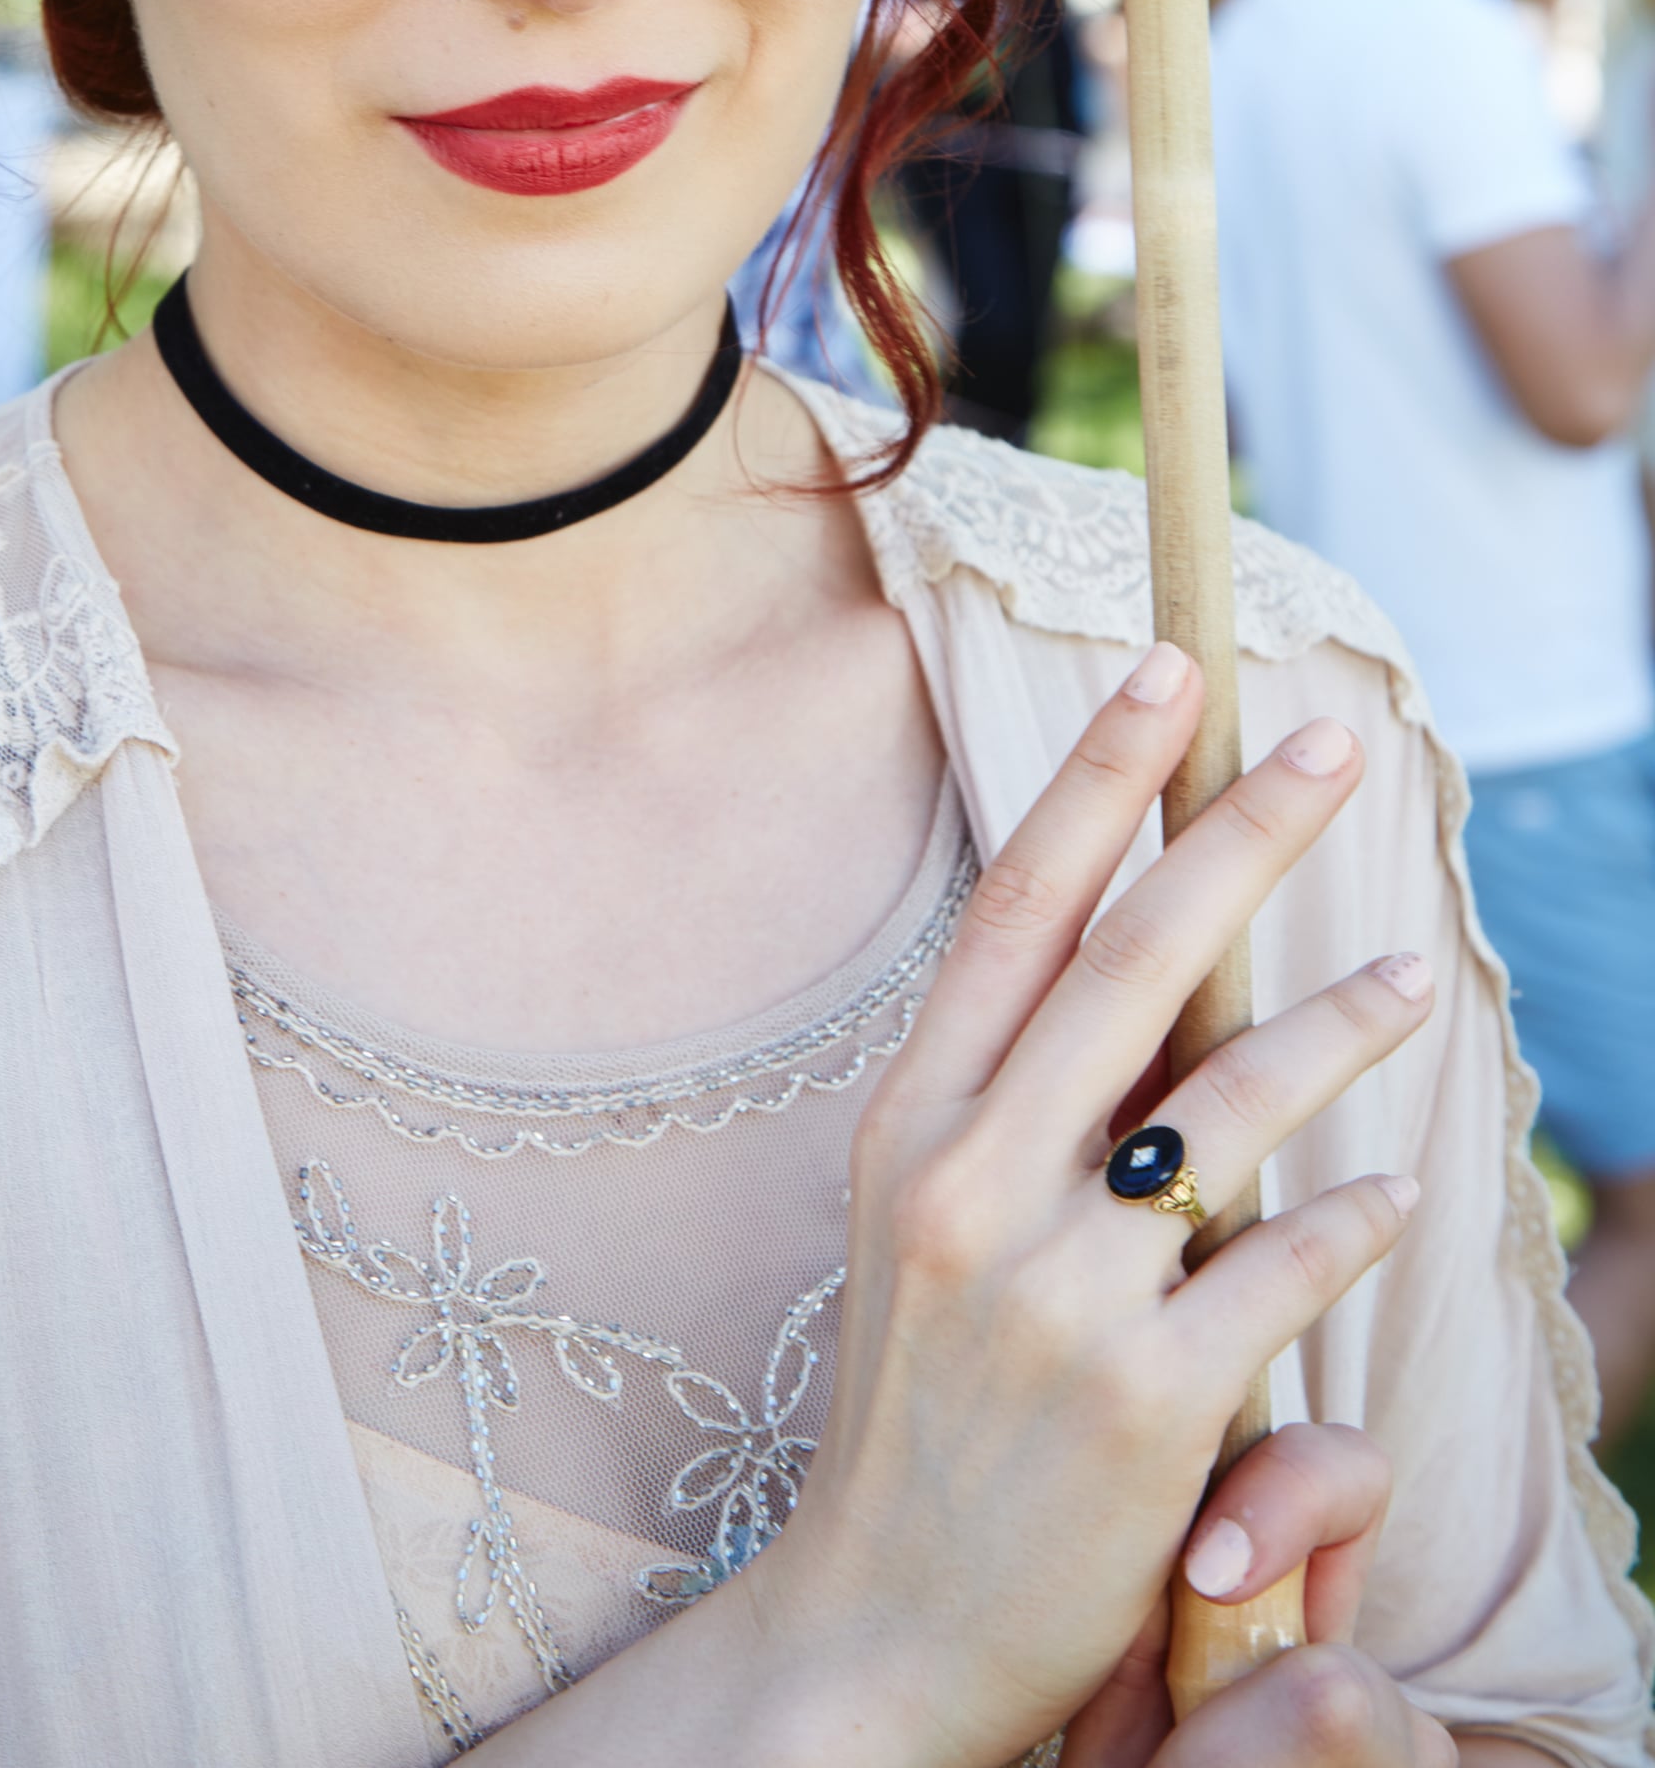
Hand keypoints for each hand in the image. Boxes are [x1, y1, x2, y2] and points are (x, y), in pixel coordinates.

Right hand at [742, 648, 1432, 1767]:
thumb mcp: (923, 1221)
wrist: (880, 1621)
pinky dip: (1349, 1224)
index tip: (1168, 672)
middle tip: (1333, 748)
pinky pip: (1284, 1271)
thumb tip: (1143, 963)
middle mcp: (969, 1185)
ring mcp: (1055, 1292)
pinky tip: (1388, 1196)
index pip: (1015, 913)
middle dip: (1239, 837)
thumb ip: (1014, 1100)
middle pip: (1130, 964)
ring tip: (1411, 984)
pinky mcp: (1147, 1401)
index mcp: (910, 1123)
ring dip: (1337, 1031)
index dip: (1097, 782)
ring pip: (1229, 1110)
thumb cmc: (922, 1399)